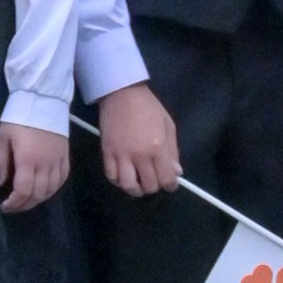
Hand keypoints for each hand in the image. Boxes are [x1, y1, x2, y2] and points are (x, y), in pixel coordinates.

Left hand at [0, 122, 68, 211]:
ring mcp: (58, 162)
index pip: (23, 190)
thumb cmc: (18, 118)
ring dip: (38, 199)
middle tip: (13, 206)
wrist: (43, 101)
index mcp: (28, 160)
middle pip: (38, 194)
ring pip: (51, 190)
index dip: (14, 203)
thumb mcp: (2, 137)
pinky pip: (62, 180)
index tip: (5, 206)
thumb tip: (0, 183)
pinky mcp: (66, 157)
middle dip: (24, 205)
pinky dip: (53, 189)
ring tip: (26, 200)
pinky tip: (44, 190)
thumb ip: (0, 162)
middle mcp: (45, 165)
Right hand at [97, 81, 179, 196]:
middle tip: (154, 180)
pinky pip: (111, 176)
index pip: (166, 179)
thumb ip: (173, 151)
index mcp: (158, 148)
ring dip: (135, 189)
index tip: (170, 183)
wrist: (121, 94)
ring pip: (128, 185)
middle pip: (148, 185)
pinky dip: (118, 181)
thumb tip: (176, 172)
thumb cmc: (149, 107)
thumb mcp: (168, 126)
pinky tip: (124, 176)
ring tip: (138, 183)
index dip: (171, 185)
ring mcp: (121, 155)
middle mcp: (140, 155)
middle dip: (154, 187)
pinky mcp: (107, 152)